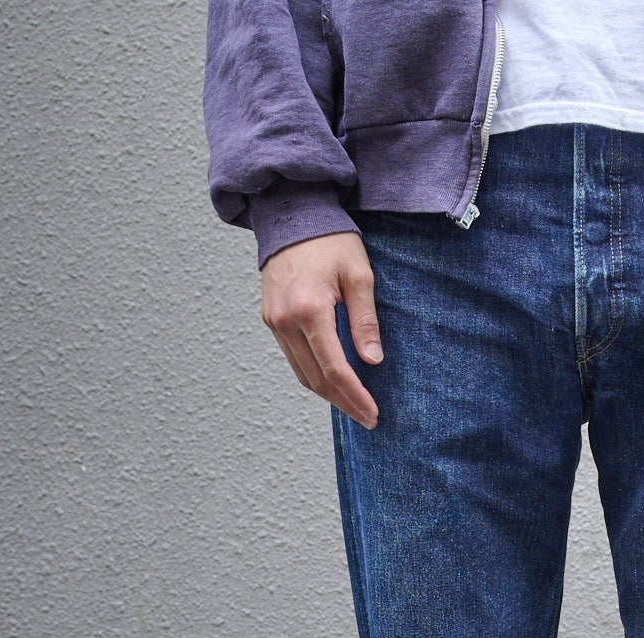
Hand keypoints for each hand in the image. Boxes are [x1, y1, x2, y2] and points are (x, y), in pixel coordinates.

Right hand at [260, 232, 382, 428]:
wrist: (291, 213)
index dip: (355, 396)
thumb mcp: (359, 275)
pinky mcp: (271, 318)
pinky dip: (314, 374)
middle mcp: (286, 320)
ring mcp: (274, 321)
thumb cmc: (329, 240)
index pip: (335, 368)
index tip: (372, 413)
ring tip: (353, 405)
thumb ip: (365, 320)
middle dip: (344, 403)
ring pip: (301, 373)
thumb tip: (372, 361)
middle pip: (316, 378)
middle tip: (367, 417)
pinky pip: (293, 358)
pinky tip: (333, 381)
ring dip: (328, 394)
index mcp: (309, 309)